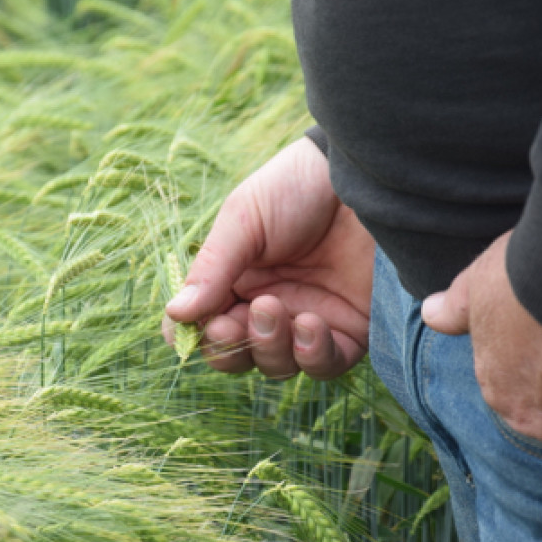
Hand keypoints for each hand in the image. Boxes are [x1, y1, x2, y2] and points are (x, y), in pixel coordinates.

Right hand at [162, 137, 373, 379]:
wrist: (366, 175)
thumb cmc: (297, 187)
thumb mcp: (244, 219)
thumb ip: (212, 269)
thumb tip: (175, 315)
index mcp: (236, 280)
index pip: (204, 326)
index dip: (194, 337)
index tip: (189, 330)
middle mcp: (269, 306)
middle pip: (237, 355)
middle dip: (230, 347)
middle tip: (234, 322)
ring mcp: (309, 321)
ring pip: (276, 366)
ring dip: (269, 348)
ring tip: (275, 308)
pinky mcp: (350, 330)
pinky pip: (324, 365)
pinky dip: (311, 356)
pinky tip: (311, 324)